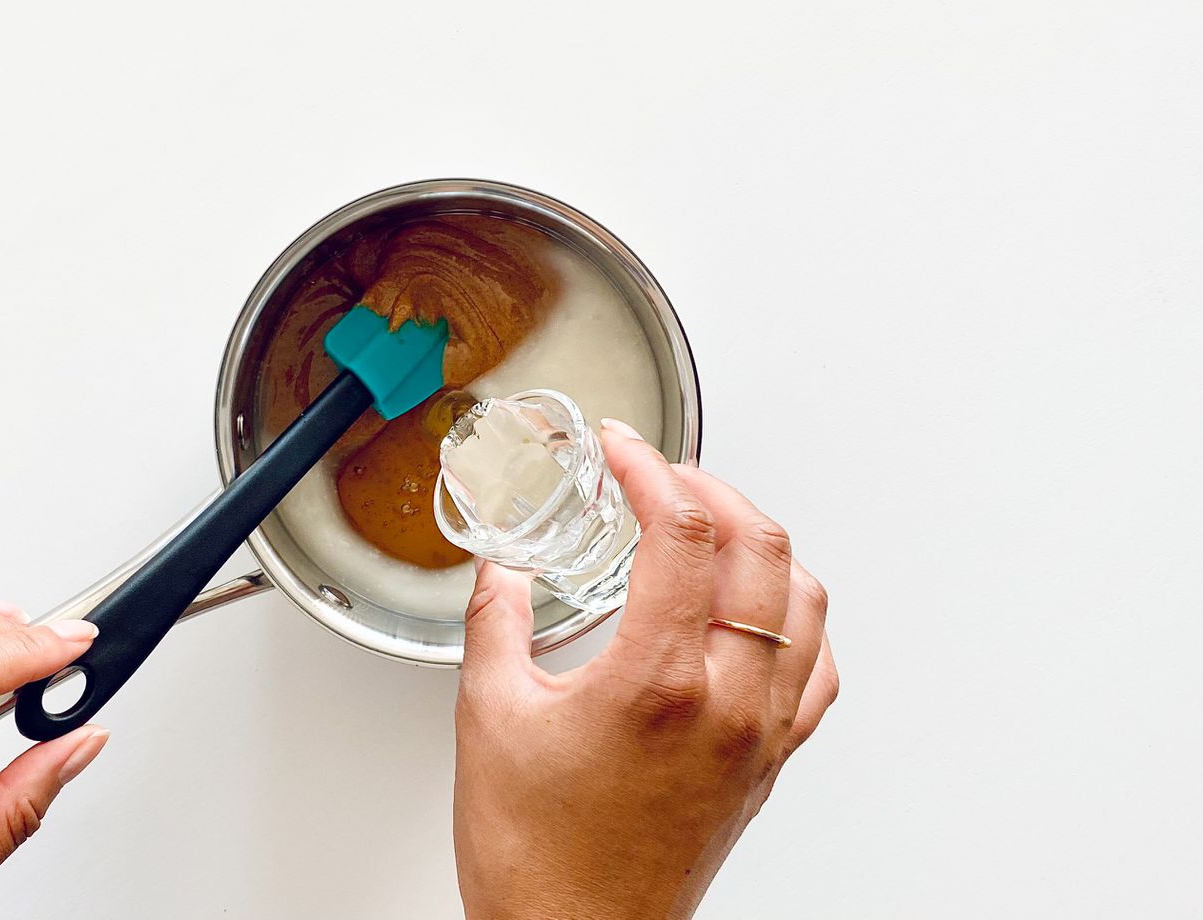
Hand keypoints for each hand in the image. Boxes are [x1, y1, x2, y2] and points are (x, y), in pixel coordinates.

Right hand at [453, 422, 838, 919]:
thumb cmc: (537, 857)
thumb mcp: (490, 717)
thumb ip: (497, 623)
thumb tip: (502, 573)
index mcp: (660, 679)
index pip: (683, 532)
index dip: (651, 469)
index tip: (621, 449)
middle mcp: (729, 701)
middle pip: (760, 548)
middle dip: (711, 488)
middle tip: (661, 474)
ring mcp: (760, 733)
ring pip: (805, 597)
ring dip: (760, 542)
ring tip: (710, 523)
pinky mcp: (768, 763)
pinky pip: (817, 667)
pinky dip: (796, 615)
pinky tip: (760, 608)